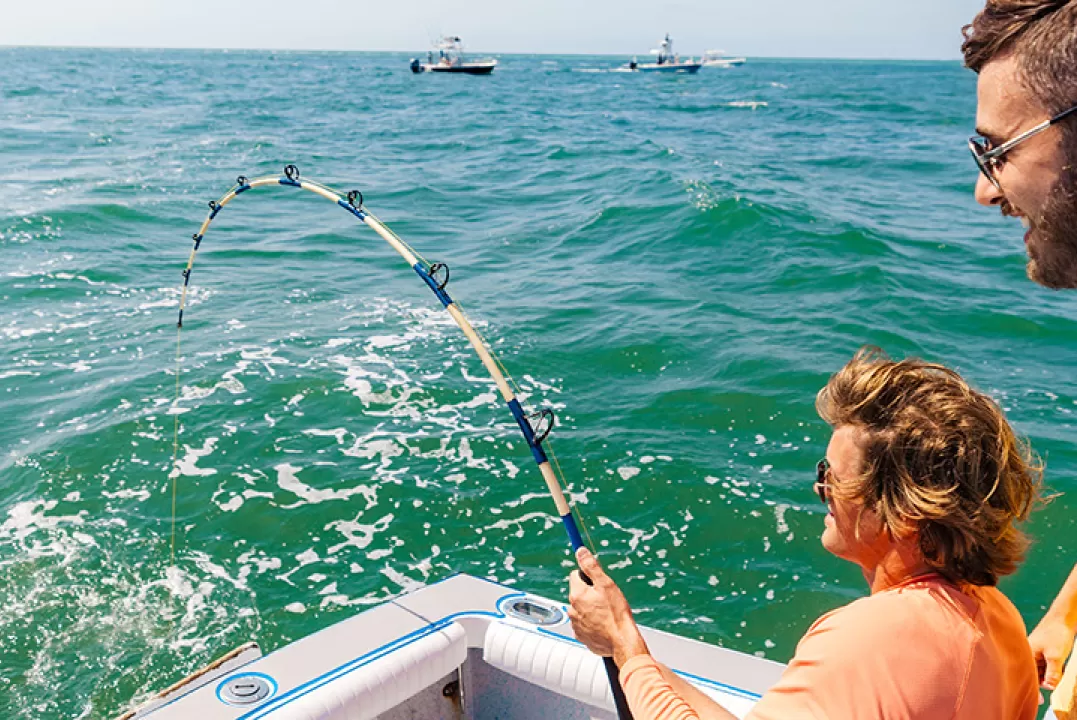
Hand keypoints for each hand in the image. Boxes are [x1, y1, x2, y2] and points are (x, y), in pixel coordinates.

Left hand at [567, 547, 648, 666]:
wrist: (622, 641)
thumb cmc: (617, 614)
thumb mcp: (606, 584)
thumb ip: (591, 566)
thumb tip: (580, 552)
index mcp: (577, 594)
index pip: (575, 575)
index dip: (587, 576)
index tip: (597, 581)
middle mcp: (572, 609)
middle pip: (578, 593)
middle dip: (589, 593)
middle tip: (605, 599)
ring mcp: (575, 624)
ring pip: (581, 608)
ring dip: (590, 608)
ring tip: (606, 613)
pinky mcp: (580, 636)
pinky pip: (584, 624)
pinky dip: (591, 623)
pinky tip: (603, 624)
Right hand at [1029, 613, 1075, 689]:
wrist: (1063, 618)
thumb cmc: (1056, 634)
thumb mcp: (1056, 656)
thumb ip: (1052, 673)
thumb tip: (1050, 688)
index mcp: (1026, 654)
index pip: (1027, 675)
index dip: (1032, 688)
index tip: (1039, 701)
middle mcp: (1028, 653)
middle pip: (1033, 674)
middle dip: (1043, 682)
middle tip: (1054, 687)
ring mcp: (1036, 652)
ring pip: (1040, 670)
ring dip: (1049, 676)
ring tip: (1059, 676)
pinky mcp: (1043, 651)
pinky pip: (1045, 665)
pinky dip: (1052, 670)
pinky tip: (1060, 670)